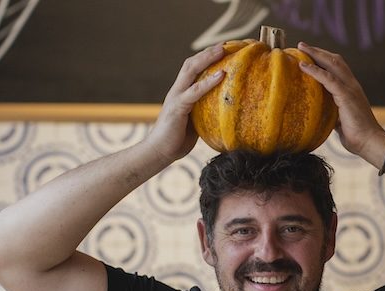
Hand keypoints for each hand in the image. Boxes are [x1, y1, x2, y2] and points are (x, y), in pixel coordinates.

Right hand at [145, 44, 225, 162]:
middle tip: (225, 44)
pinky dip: (209, 81)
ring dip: (207, 58)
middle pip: (191, 64)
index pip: (192, 69)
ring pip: (191, 71)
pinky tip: (221, 74)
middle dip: (207, 52)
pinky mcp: (178, 107)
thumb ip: (203, 112)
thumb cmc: (177, 140)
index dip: (205, 58)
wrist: (159, 152)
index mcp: (180, 93)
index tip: (222, 49)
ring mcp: (176, 97)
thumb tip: (222, 112)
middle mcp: (177, 91)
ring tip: (223, 50)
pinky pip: (195, 91)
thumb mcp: (194, 123)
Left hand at [297, 42, 384, 155]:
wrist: (369, 142)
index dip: (324, 58)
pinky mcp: (346, 95)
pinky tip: (303, 66)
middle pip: (335, 60)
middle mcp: (352, 85)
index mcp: (351, 89)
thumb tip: (319, 114)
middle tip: (302, 45)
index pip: (338, 67)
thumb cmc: (356, 136)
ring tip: (300, 48)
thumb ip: (332, 112)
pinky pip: (328, 79)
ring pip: (332, 64)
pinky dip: (315, 70)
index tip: (309, 54)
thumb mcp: (340, 120)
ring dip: (315, 54)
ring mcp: (350, 88)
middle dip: (318, 51)